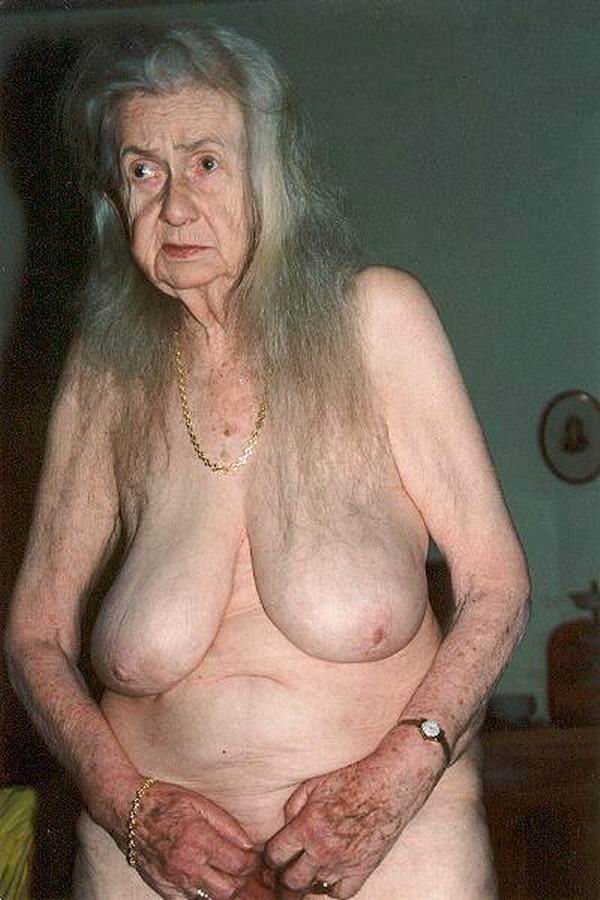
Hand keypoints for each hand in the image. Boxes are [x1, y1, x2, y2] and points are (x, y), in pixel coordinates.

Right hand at [124, 780, 259, 899]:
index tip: (253, 856)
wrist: (128, 812)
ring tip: (226, 874)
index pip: (239, 864)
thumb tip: (248, 845)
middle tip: (241, 866)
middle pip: (230, 888)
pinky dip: (204, 896)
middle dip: (242, 879)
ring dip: (225, 889)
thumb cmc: (165, 802)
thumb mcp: (200, 803)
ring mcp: (174, 881)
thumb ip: (228, 826)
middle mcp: (187, 865)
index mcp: (199, 840)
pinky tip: (207, 882)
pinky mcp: (164, 890)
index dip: (252, 862)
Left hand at [263, 733, 442, 898]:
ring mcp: (343, 863)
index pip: (275, 856)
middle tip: (280, 875)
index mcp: (307, 826)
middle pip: (290, 880)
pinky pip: (340, 894)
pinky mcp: (363, 869)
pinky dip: (331, 889)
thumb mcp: (314, 784)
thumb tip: (284, 828)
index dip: (269, 859)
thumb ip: (292, 807)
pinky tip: (327, 879)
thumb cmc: (352, 779)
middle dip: (281, 878)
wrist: (389, 784)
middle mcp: (322, 850)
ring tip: (300, 880)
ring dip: (303, 886)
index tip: (272, 858)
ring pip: (312, 890)